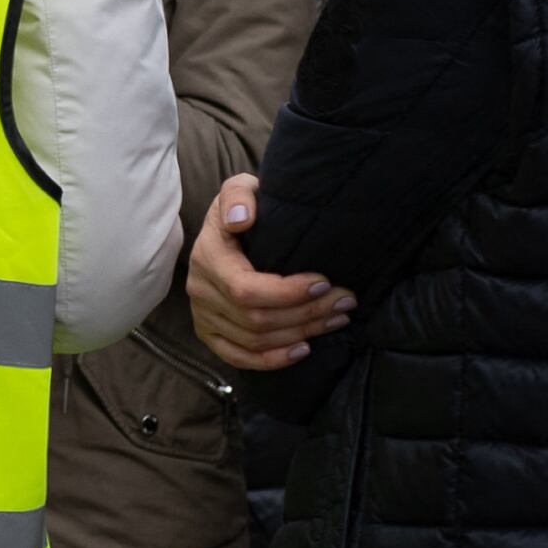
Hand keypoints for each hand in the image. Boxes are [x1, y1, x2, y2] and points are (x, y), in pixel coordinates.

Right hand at [187, 174, 353, 370]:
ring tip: (337, 318)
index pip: (246, 289)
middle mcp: (201, 290)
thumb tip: (241, 219)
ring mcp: (203, 316)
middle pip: (256, 318)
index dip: (288, 293)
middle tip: (346, 301)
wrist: (226, 229)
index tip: (325, 281)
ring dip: (301, 333)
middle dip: (307, 313)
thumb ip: (239, 195)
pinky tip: (303, 349)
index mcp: (207, 256)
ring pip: (255, 339)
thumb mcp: (240, 188)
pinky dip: (272, 359)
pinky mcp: (210, 334)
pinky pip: (238, 357)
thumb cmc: (242, 208)